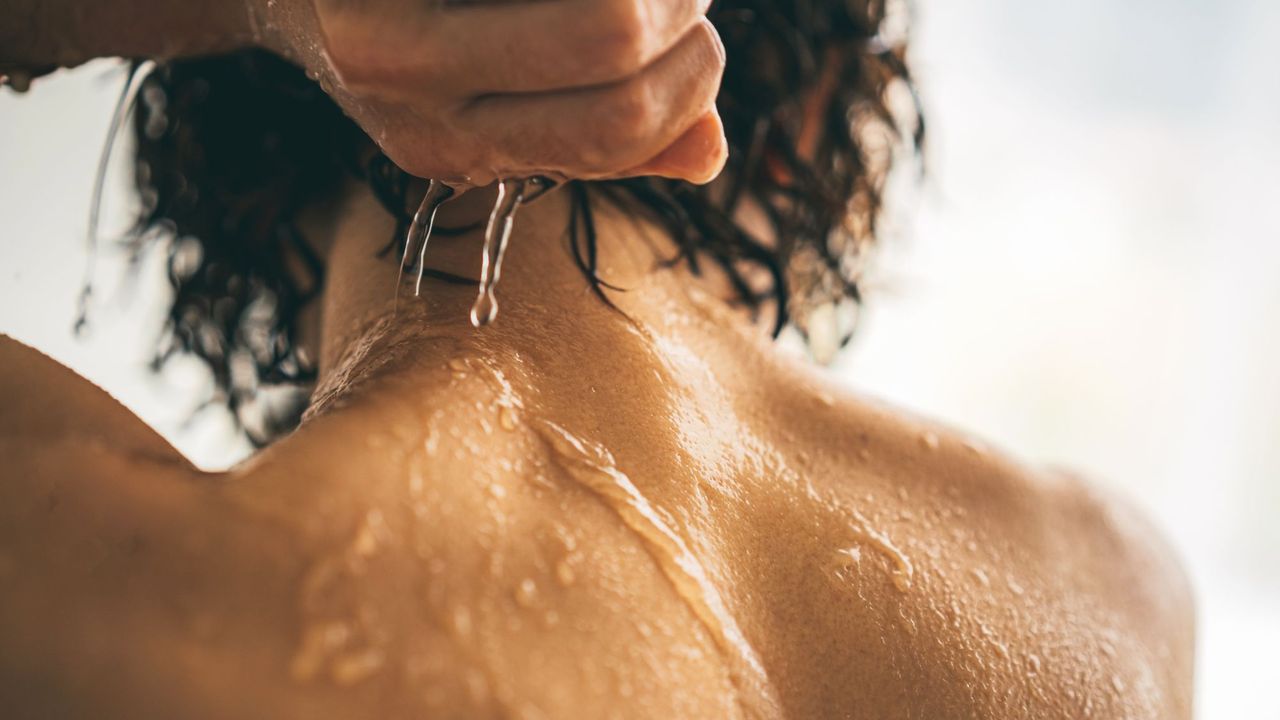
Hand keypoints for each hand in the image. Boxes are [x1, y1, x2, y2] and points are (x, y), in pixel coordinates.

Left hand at [258, 0, 727, 185]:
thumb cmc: (392, 32)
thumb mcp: (481, 103)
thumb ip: (596, 135)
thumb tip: (710, 154)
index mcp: (450, 145)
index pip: (618, 124)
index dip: (693, 77)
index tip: (700, 35)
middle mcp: (410, 86)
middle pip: (612, 36)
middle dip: (680, 0)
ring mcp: (386, 18)